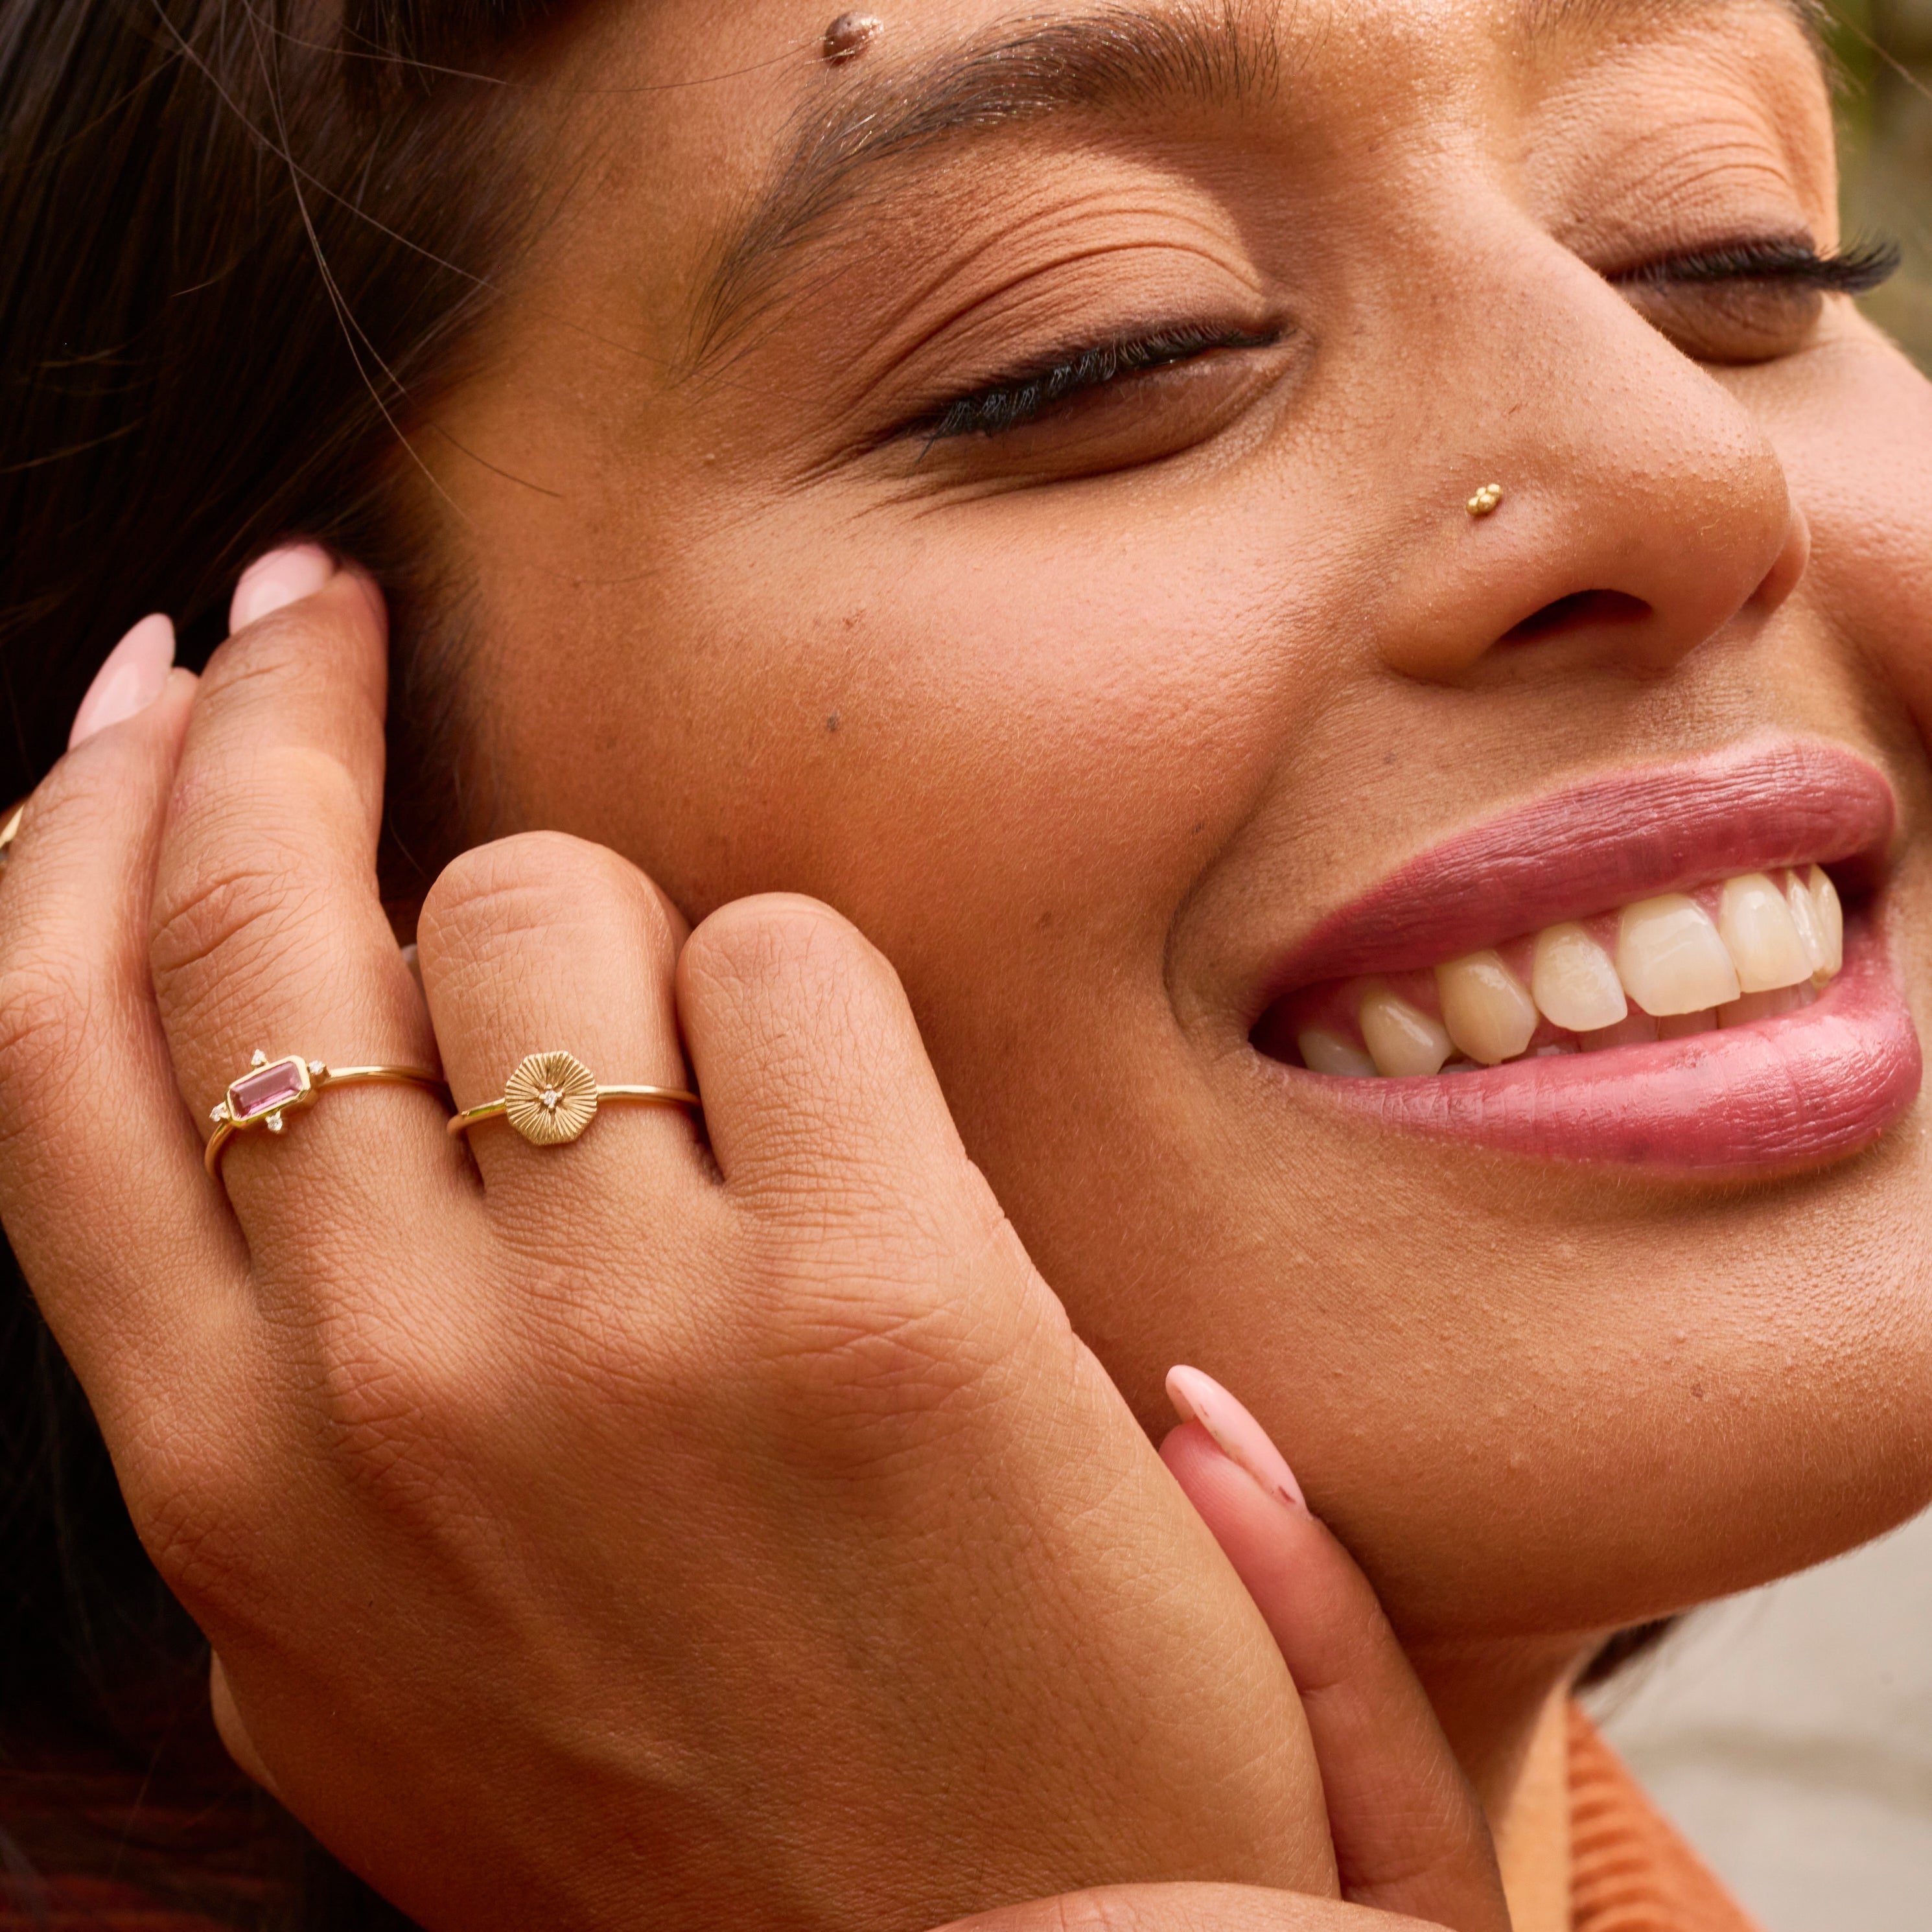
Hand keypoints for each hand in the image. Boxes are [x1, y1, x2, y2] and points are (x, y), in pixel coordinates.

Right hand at [0, 559, 1504, 1930]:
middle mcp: (384, 1393)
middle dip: (274, 702)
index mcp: (234, 1484)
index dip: (78, 820)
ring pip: (538, 901)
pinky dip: (812, 998)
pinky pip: (786, 958)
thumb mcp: (383, 1648)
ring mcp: (624, 1345)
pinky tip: (864, 1131)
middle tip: (330, 609)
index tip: (147, 681)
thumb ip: (278, 1409)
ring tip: (705, 1065)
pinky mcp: (877, 1304)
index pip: (55, 1049)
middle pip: (258, 916)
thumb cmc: (700, 1806)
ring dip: (613, 927)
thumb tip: (232, 1123)